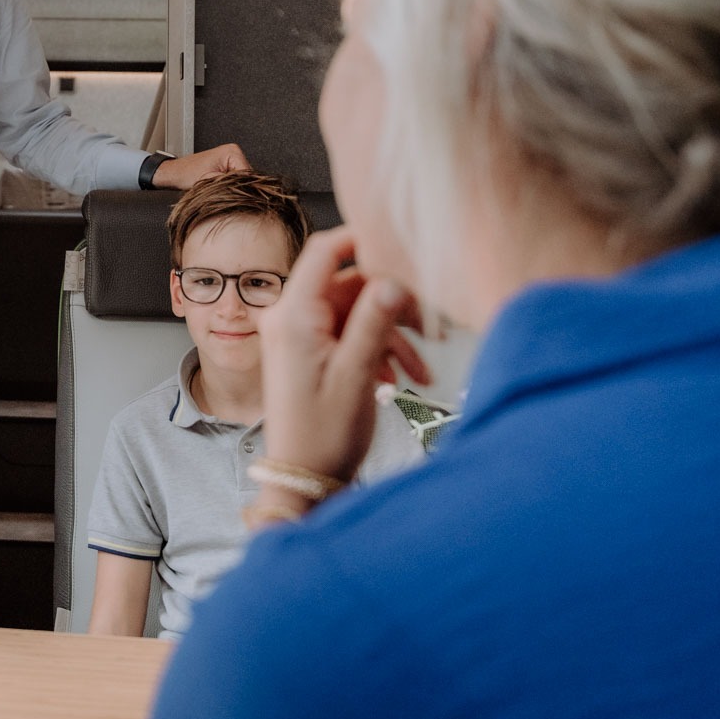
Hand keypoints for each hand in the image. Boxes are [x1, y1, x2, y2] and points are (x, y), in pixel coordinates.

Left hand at [150, 143, 249, 189]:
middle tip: (227, 196)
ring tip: (222, 193)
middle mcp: (234, 153)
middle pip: (247, 178)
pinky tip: (221, 191)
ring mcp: (231, 160)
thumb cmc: (186, 173)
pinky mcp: (227, 167)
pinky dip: (229, 187)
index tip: (236, 197)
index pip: (248, 174)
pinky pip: (235, 181)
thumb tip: (243, 192)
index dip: (242, 188)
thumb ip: (229, 185)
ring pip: (242, 181)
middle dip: (238, 188)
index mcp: (232, 152)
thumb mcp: (210, 181)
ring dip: (234, 189)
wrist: (175, 173)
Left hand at [257, 227, 431, 481]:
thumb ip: (374, 322)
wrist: (304, 478)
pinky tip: (400, 378)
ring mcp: (299, 335)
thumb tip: (392, 281)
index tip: (399, 243)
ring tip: (419, 371)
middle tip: (428, 329)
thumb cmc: (323, 435)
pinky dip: (378, 349)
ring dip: (391, 335)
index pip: (325, 252)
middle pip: (350, 285)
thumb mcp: (356, 375)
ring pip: (356, 313)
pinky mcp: (311, 352)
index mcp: (294, 315)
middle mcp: (291, 318)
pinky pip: (349, 334)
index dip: (361, 239)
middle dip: (391, 304)